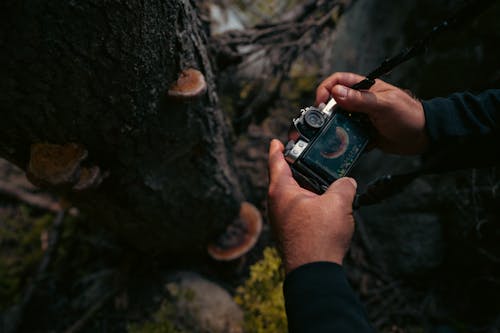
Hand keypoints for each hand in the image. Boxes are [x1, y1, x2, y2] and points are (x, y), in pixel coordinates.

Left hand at [267, 139, 356, 272]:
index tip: (278, 140)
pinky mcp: (288, 231)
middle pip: (284, 177)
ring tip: (322, 180)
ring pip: (291, 195)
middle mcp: (276, 203)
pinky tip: (323, 204)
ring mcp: (280, 219)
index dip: (278, 148)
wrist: (313, 272)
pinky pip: (296, 209)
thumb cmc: (320, 236)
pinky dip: (307, 202)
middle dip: (297, 167)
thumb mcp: (339, 203)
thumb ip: (344, 185)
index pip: (276, 161)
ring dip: (304, 186)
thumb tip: (347, 182)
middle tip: (309, 156)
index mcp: (281, 190)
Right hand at [316, 72, 428, 153]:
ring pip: (338, 121)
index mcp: (365, 87)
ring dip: (334, 129)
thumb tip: (336, 93)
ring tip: (333, 137)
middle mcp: (360, 101)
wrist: (424, 137)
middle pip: (334, 103)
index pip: (338, 81)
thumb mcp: (384, 105)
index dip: (326, 89)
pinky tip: (345, 146)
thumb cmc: (409, 116)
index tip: (322, 103)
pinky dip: (344, 141)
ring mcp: (360, 118)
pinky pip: (347, 136)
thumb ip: (360, 100)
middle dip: (327, 113)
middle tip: (323, 124)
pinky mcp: (362, 133)